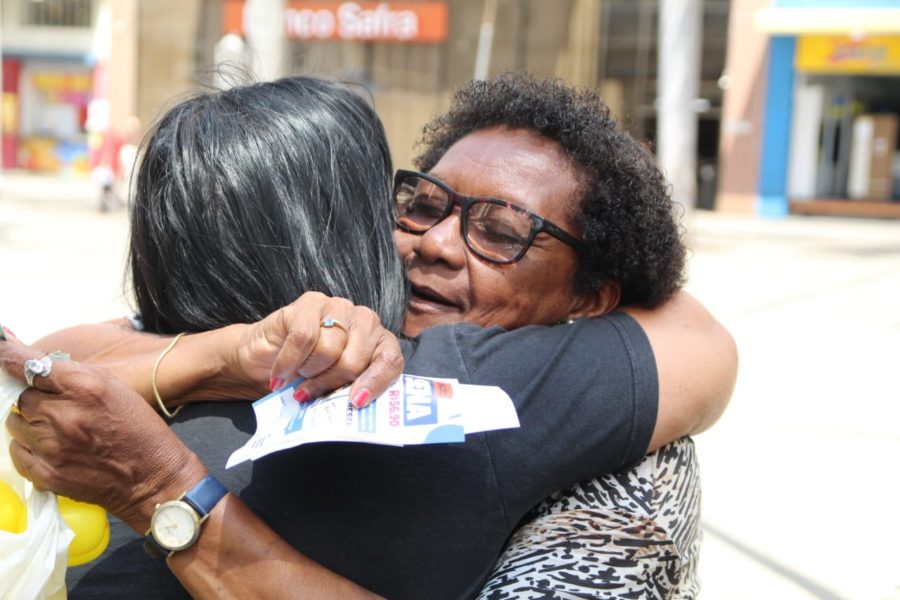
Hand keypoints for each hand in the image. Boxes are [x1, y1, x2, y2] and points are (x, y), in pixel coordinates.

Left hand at [1, 341, 205, 530]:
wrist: (152, 477)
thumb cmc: (138, 428)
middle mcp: (63, 415)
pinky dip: (27, 446)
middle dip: (34, 397)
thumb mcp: (114, 387)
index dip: (12, 358)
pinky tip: (52, 447)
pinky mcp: (45, 474)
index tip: (5, 355)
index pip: (29, 365)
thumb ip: (74, 374)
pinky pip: (16, 451)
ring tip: (56, 428)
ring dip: (29, 421)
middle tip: (55, 406)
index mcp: (84, 387)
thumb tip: (34, 364)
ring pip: (14, 423)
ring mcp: (51, 447)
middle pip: (20, 395)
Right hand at [228, 292, 403, 407]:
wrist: (267, 356)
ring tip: (297, 377)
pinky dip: (289, 362)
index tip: (357, 401)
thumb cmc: (307, 375)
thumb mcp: (334, 388)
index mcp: (379, 343)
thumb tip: (353, 407)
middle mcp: (365, 321)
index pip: (390, 360)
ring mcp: (340, 307)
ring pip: (329, 349)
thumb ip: (349, 392)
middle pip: (354, 360)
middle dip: (329, 383)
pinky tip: (280, 374)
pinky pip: (303, 337)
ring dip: (307, 371)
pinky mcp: (312, 302)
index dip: (375, 382)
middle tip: (309, 393)